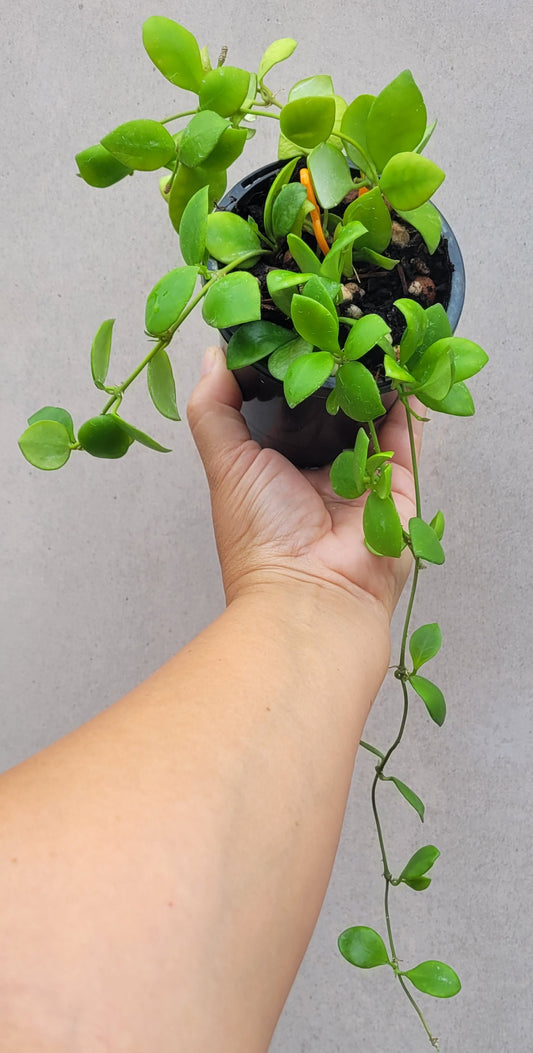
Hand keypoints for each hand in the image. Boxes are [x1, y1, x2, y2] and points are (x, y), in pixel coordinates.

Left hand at [187, 346, 421, 620]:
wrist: (311, 594)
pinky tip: (401, 364)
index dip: (286, 364)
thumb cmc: (259, 535)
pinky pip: (404, 436)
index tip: (288, 321)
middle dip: (331, 365)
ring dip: (369, 377)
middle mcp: (317, 466)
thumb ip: (214, 408)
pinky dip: (405, 403)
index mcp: (274, 461)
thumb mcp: (225, 462)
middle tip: (334, 316)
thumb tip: (214, 354)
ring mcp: (360, 474)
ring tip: (369, 330)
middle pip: (329, 403)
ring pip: (368, 413)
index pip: (283, 401)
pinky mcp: (396, 483)